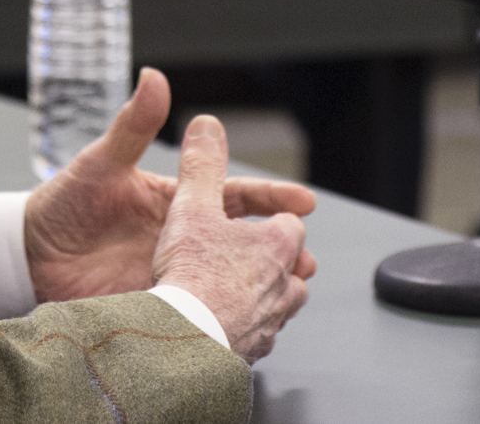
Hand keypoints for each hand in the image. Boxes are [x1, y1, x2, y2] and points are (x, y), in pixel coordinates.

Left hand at [23, 69, 316, 309]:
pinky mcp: (156, 305)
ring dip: (259, 286)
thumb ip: (133, 124)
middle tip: (306, 257)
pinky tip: (246, 324)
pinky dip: (224, 317)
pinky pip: (197, 312)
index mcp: (175, 201)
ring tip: (288, 296)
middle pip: (241, 244)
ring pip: (227, 281)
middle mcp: (180, 239)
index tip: (303, 202)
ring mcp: (170, 273)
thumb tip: (155, 77)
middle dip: (279, 250)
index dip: (269, 198)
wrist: (25, 258)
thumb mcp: (100, 163)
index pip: (233, 196)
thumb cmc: (62, 205)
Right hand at [151, 114, 314, 362]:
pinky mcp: (253, 353)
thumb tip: (207, 126)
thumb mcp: (191, 205)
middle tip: (252, 254)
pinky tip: (225, 327)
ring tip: (242, 291)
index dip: (275, 216)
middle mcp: (283, 285)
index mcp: (276, 245)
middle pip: (295, 266)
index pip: (290, 223)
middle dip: (278, 260)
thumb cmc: (192, 277)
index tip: (264, 216)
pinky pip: (259, 336)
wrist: (184, 344)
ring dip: (268, 296)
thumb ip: (201, 164)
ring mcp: (270, 323)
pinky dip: (247, 328)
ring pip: (283, 305)